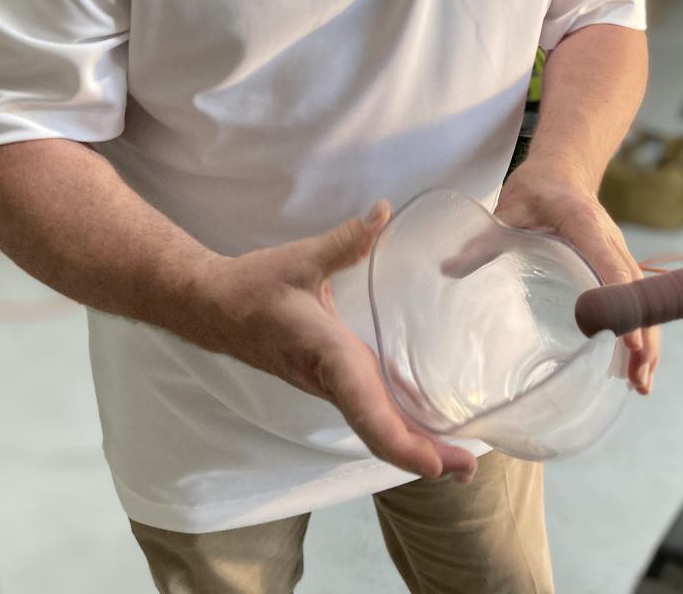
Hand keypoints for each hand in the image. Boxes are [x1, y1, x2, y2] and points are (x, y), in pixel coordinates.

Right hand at [199, 201, 476, 482]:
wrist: (212, 307)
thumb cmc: (253, 286)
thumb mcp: (299, 259)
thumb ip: (345, 240)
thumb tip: (383, 212)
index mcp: (325, 353)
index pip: (364, 405)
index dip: (399, 439)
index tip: (433, 463)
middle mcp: (330, 379)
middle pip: (378, 429)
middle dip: (423, 454)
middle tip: (469, 470)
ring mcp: (330, 384)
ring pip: (373, 424)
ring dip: (414, 444)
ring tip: (458, 458)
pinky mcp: (331, 378)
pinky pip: (368, 409)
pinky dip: (398, 423)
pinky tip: (427, 420)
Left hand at [494, 161, 659, 394]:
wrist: (564, 170)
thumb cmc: (536, 189)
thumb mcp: (508, 209)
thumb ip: (482, 240)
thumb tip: (447, 269)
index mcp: (585, 225)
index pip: (609, 266)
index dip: (620, 303)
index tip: (625, 340)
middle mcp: (610, 239)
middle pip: (636, 291)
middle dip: (640, 335)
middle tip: (637, 379)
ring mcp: (619, 251)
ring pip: (644, 298)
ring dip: (647, 339)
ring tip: (641, 384)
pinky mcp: (619, 262)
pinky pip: (638, 297)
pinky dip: (642, 328)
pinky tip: (637, 362)